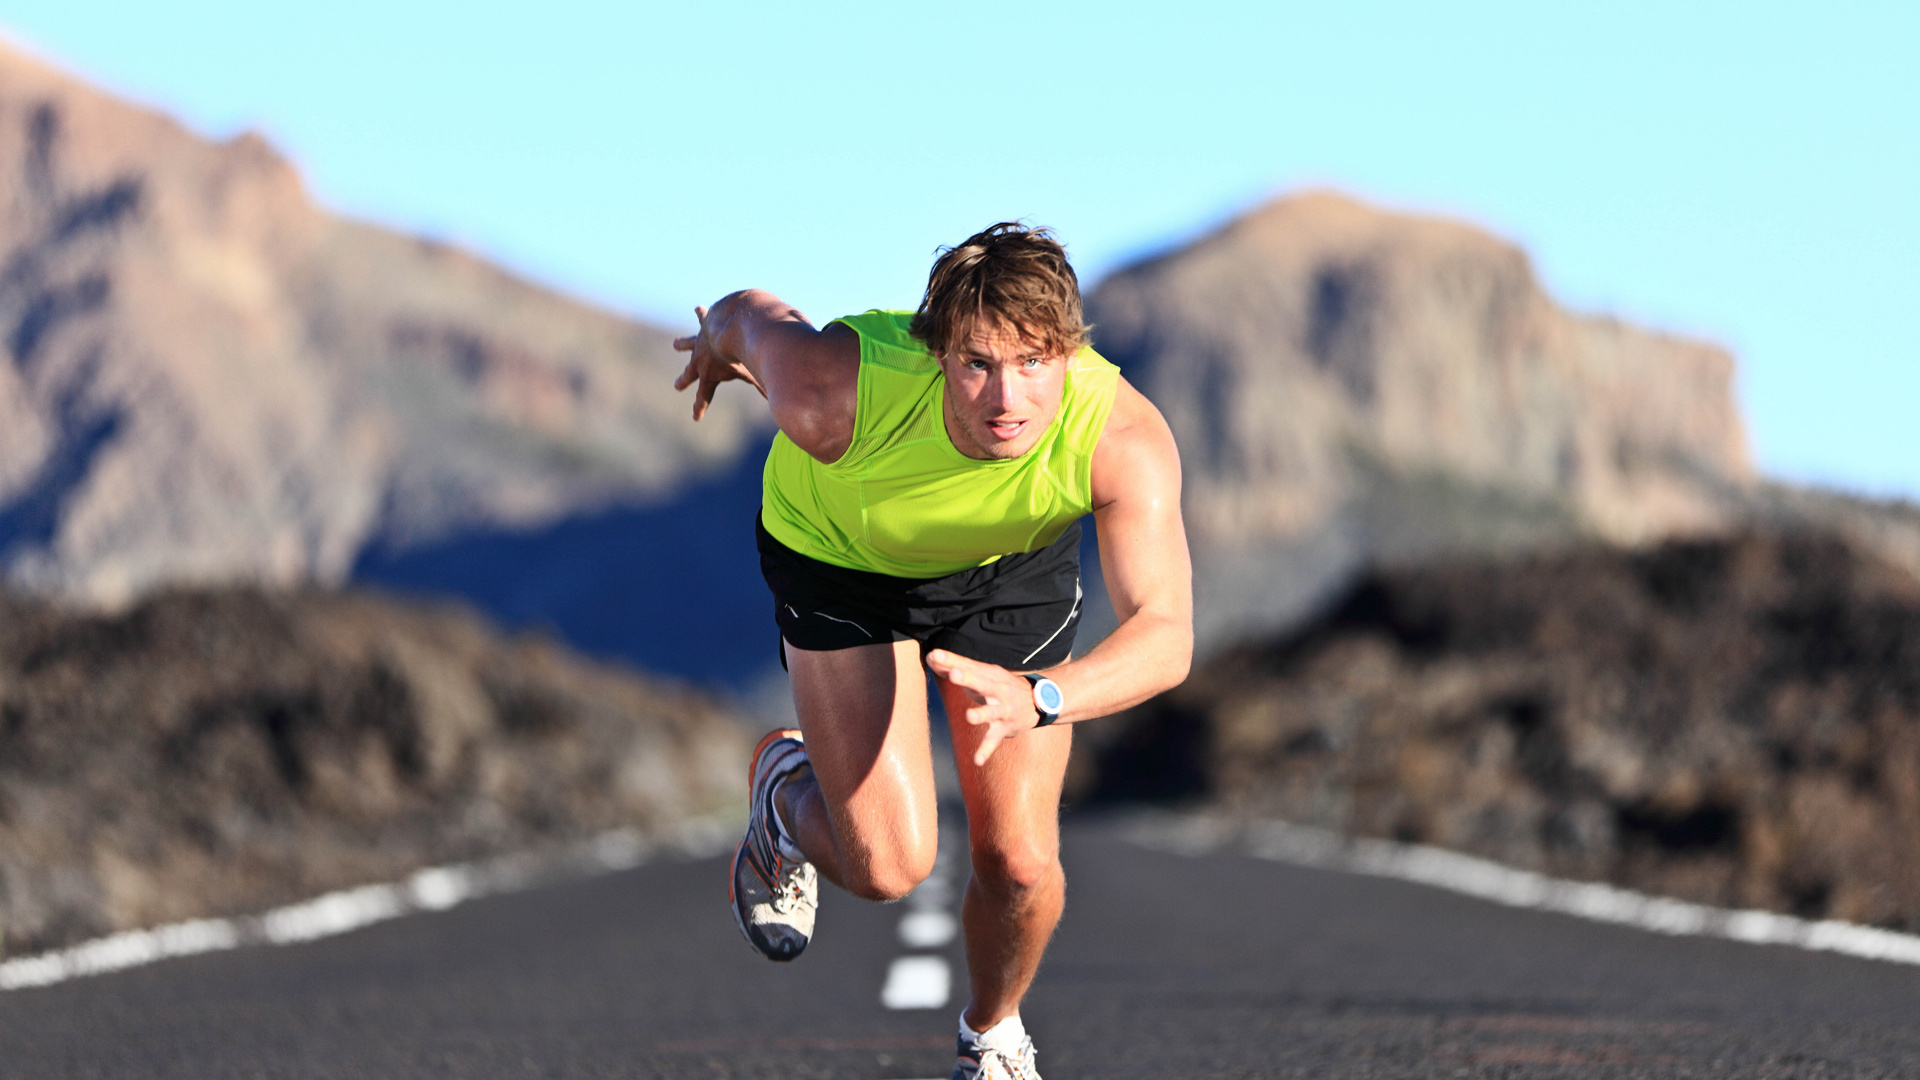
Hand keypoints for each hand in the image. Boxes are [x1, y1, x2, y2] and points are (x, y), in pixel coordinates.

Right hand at [672, 304, 765, 420]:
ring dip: (682, 344)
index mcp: (709, 376)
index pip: (703, 397)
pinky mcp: (706, 326)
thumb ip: (762, 389)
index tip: (695, 418)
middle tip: (677, 386)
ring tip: (675, 344)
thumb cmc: (743, 353)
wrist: (733, 328)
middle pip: (689, 375)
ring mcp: (701, 343)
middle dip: (683, 381)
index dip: (699, 408)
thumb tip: (776, 403)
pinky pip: (703, 319)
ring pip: (688, 345)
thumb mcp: (752, 374)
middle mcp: (700, 361)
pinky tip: (699, 309)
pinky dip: (701, 314)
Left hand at [924, 649, 1042, 765]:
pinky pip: (994, 739)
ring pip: (991, 712)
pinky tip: (977, 760)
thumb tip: (930, 658)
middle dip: (968, 678)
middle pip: (982, 683)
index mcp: (989, 674)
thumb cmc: (1000, 686)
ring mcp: (1003, 709)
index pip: (968, 665)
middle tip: (954, 674)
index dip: (951, 660)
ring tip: (969, 717)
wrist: (1039, 700)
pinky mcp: (1005, 728)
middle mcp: (997, 689)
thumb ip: (956, 667)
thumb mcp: (983, 674)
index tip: (933, 655)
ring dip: (981, 714)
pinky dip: (986, 750)